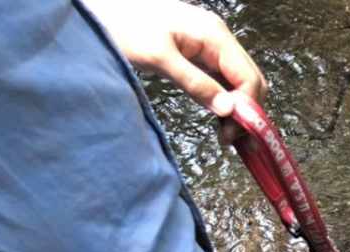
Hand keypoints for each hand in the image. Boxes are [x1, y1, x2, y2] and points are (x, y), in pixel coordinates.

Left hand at [84, 0, 267, 143]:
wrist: (100, 9)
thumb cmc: (125, 26)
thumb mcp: (159, 58)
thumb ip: (196, 83)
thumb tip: (228, 110)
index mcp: (215, 35)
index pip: (248, 78)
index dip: (248, 109)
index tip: (233, 135)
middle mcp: (219, 39)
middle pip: (249, 80)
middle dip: (246, 112)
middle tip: (230, 139)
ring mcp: (210, 46)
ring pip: (237, 82)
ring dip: (236, 109)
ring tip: (225, 135)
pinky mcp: (199, 54)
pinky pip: (222, 80)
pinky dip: (224, 101)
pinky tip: (217, 118)